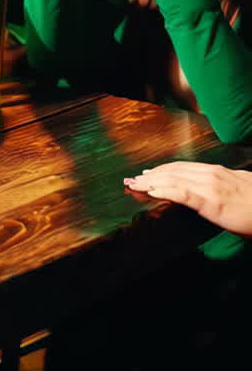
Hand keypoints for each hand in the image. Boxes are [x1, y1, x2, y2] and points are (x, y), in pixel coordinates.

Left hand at [124, 163, 251, 234]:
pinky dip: (165, 192)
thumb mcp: (236, 189)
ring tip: (136, 185)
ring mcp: (211, 187)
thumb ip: (219, 187)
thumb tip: (206, 190)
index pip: (182, 168)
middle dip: (151, 175)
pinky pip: (183, 194)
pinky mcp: (212, 202)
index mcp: (216, 172)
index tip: (147, 174)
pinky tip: (152, 193)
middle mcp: (211, 175)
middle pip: (173, 172)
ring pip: (174, 180)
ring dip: (151, 182)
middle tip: (133, 180)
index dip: (162, 170)